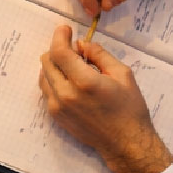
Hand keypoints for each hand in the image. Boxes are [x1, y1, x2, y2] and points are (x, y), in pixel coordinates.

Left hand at [38, 25, 172, 172]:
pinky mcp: (55, 115)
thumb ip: (99, 55)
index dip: (59, 36)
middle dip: (58, 50)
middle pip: (47, 61)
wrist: (126, 143)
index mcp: (84, 82)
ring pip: (44, 74)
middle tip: (74, 50)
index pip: (59, 52)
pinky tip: (70, 80)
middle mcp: (66, 94)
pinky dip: (54, 79)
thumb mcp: (122, 75)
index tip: (65, 29)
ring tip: (74, 67)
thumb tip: (81, 44)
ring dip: (55, 65)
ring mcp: (57, 106)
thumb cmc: (129, 108)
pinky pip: (46, 89)